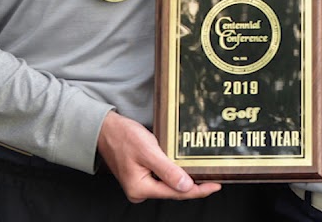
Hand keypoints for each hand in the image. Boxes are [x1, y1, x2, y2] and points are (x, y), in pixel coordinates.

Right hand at [96, 111, 220, 202]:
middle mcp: (140, 191)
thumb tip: (186, 186)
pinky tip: (186, 168)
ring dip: (185, 179)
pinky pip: (162, 178)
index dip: (198, 190)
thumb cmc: (123, 137)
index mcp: (140, 188)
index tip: (215, 185)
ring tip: (203, 174)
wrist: (106, 129)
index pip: (176, 193)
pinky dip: (175, 174)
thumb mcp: (149, 151)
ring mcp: (140, 185)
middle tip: (214, 179)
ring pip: (169, 185)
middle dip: (193, 185)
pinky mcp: (141, 177)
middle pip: (173, 191)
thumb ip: (167, 170)